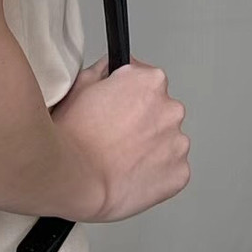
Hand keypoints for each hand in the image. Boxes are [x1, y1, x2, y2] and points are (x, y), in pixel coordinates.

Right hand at [50, 53, 190, 221]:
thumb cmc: (72, 138)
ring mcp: (177, 143)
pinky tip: (129, 175)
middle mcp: (170, 109)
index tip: (116, 108)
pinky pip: (170, 171)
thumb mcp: (78, 87)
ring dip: (149, 148)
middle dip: (142, 122)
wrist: (75, 180)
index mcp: (150, 82)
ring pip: (167, 142)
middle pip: (160, 111)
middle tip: (113, 137)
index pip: (147, 80)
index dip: (128, 95)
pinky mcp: (179, 173)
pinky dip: (154, 174)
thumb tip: (109, 71)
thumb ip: (103, 72)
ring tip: (119, 159)